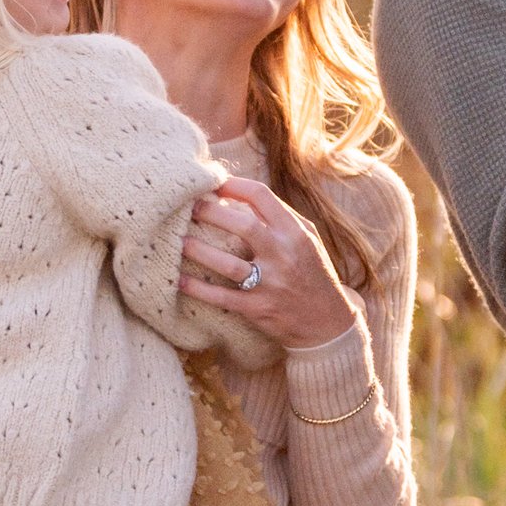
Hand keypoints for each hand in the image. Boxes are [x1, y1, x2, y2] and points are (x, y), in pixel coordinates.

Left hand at [180, 178, 357, 354]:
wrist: (327, 322)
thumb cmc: (312, 272)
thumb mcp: (306, 238)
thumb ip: (278, 216)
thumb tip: (238, 197)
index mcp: (294, 232)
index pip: (261, 196)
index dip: (232, 185)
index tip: (212, 184)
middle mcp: (283, 255)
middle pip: (242, 225)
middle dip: (211, 213)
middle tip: (189, 208)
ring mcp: (271, 284)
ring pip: (228, 264)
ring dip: (199, 251)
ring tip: (179, 241)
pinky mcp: (258, 309)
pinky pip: (223, 297)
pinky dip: (199, 289)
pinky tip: (180, 281)